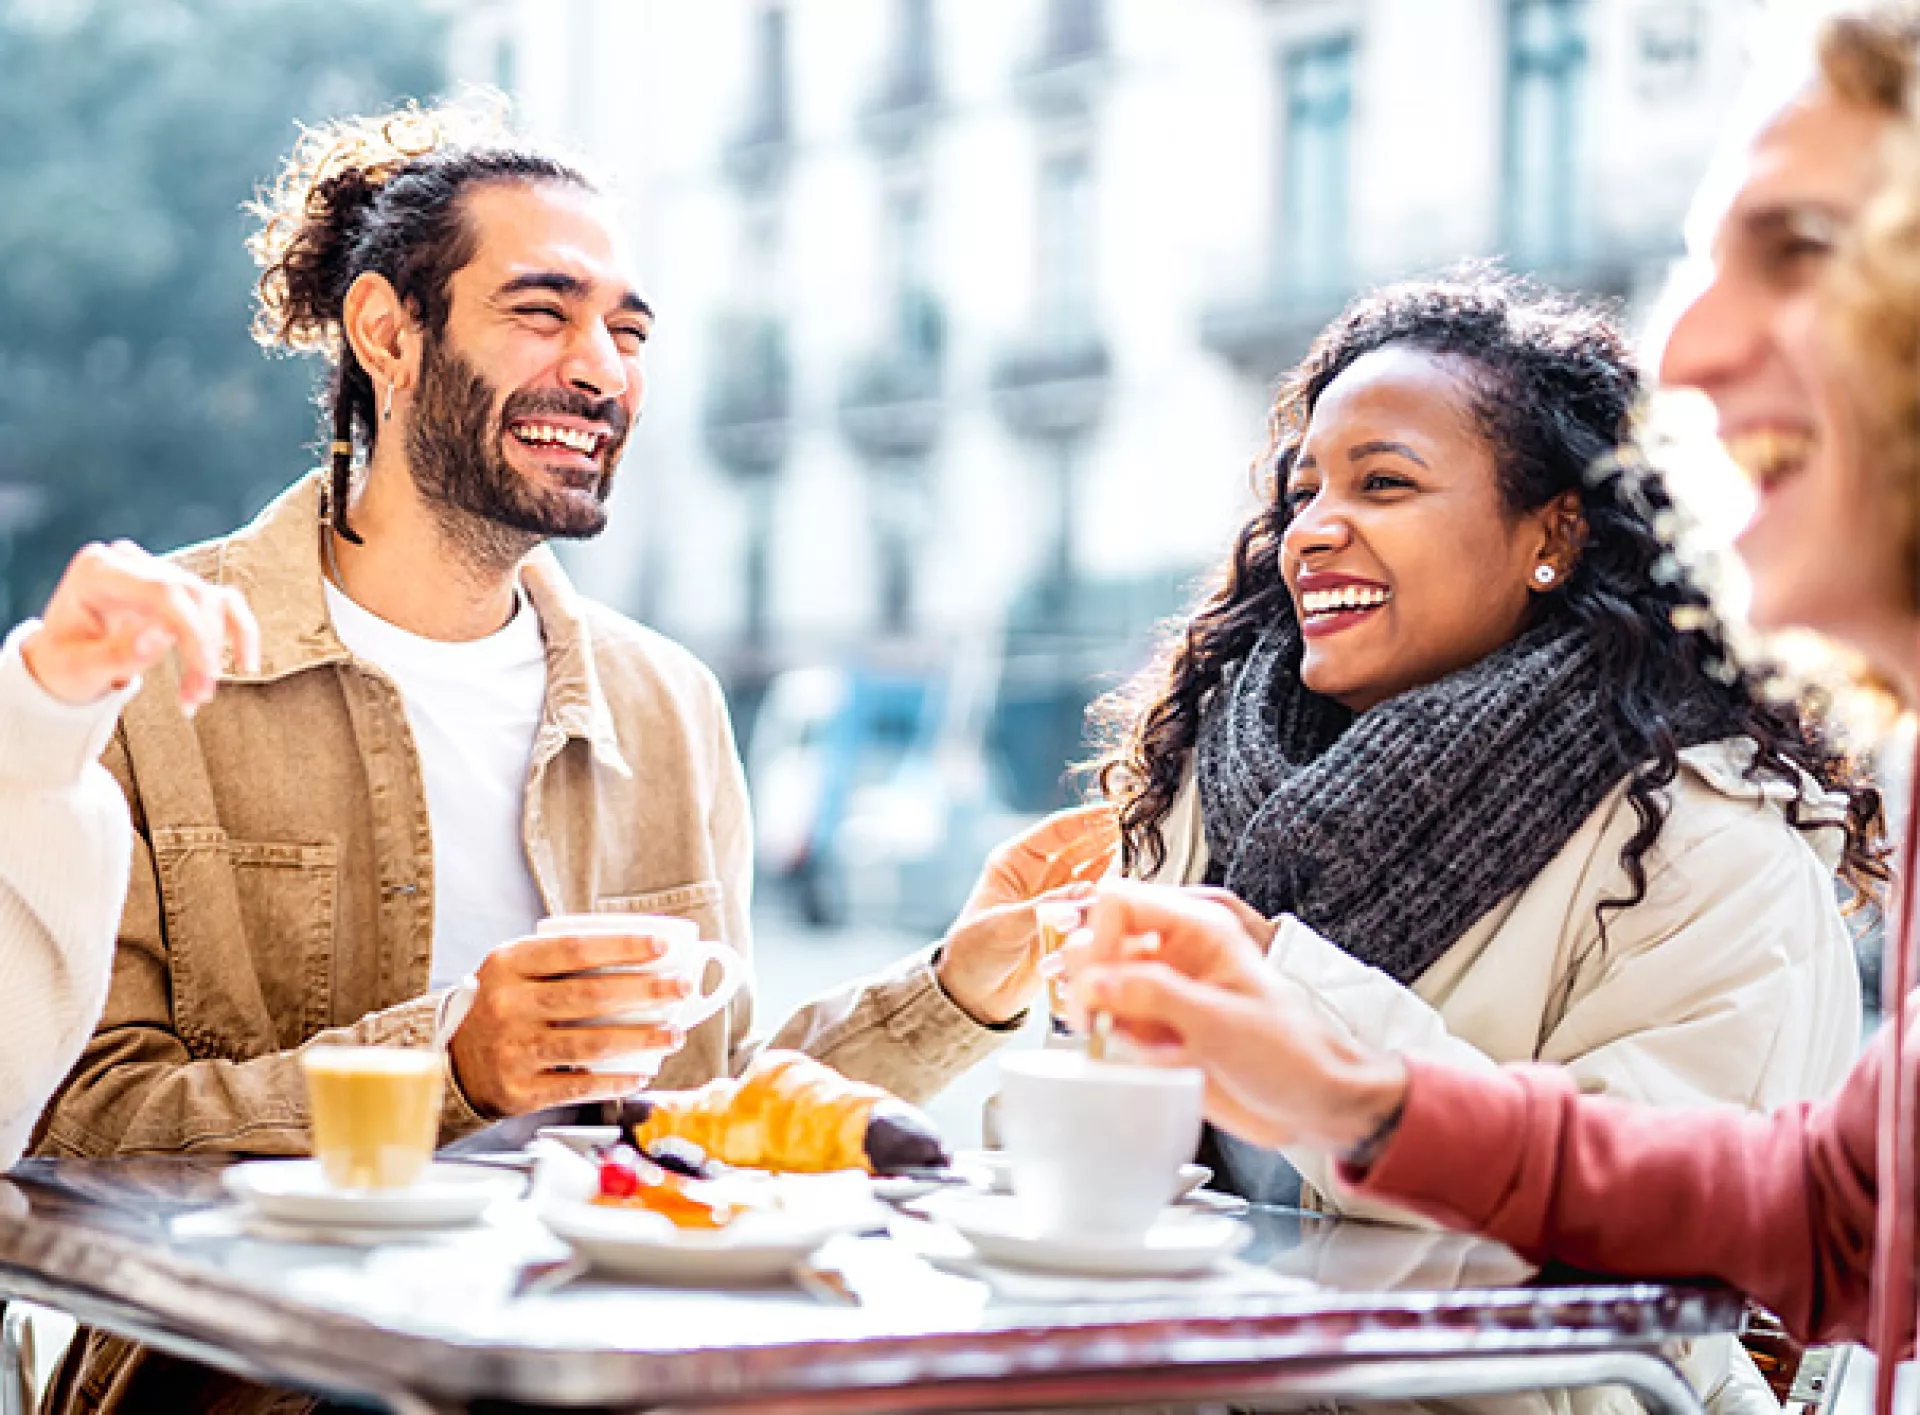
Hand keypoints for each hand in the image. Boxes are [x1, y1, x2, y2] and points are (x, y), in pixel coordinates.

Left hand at [21, 541, 259, 712]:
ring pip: (211, 601)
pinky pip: (223, 603)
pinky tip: (246, 664)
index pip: (162, 590)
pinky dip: (239, 633)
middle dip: (205, 648)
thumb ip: (118, 652)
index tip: (206, 672)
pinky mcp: (180, 588)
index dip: (193, 630)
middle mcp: (130, 563)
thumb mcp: (78, 668)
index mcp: (98, 571)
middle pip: (191, 594)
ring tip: (201, 693)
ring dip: (219, 649)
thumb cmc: (65, 664)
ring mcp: (158, 572)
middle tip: (200, 695)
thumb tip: (163, 635)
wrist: (64, 662)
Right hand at [448, 930, 695, 1117]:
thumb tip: (638, 955)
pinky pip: (580, 1085)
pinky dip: (617, 1080)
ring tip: (674, 1034)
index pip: (574, 949)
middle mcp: (508, 1006)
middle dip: (646, 991)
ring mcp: (513, 1050)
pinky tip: (642, 1072)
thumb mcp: (514, 971)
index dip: (622, 946)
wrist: (450, 1062)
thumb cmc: (498, 1008)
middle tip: (681, 988)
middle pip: (591, 996)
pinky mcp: (520, 1090)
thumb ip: (562, 960)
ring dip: (642, 1039)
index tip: (662, 946)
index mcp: (509, 965)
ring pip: (592, 1043)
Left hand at [935, 804, 1118, 1026]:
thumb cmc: (973, 954)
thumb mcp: (1003, 925)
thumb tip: (1085, 893)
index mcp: (1013, 863)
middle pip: (1078, 847)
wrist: (974, 995)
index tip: (1111, 810)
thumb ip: (1045, 908)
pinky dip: (1108, 894)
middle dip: (1103, 836)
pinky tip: (1124, 885)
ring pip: (1089, 873)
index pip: (1055, 831)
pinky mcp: (1066, 924)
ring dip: (1110, 863)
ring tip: (1133, 852)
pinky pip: (1092, 902)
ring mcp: (1053, 899)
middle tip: (1132, 828)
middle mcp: (1037, 876)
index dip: (1084, 819)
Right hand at [1066, 880, 1405, 1155]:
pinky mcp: (1155, 1029)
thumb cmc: (1292, 1054)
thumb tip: (1095, 982)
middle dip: (1086, 979)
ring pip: (1095, 983)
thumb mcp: (1222, 1022)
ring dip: (1094, 1014)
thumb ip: (1155, 997)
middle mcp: (1174, 954)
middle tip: (1092, 1018)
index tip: (1094, 985)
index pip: (1118, 903)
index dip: (1096, 939)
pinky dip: (1106, 1042)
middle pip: (1095, 940)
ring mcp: (1161, 992)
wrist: (1314, 1105)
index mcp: (1198, 929)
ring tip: (1120, 1043)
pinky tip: (1137, 1061)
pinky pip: (1108, 1024)